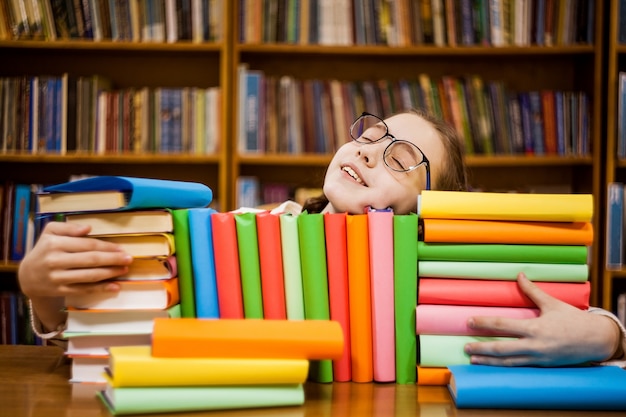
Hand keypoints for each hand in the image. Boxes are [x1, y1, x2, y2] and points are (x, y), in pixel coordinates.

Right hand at [18, 221, 132, 298]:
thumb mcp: (50, 232)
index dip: (106, 246)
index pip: (87, 245)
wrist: (27, 275)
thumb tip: (88, 228)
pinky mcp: (60, 290)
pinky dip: (101, 288)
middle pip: (90, 260)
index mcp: (55, 244)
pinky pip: (84, 289)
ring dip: (110, 273)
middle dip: (112, 259)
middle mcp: (56, 261)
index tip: (121, 248)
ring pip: (89, 275)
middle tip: (128, 259)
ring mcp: (58, 277)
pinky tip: (115, 286)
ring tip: (124, 270)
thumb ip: (68, 227)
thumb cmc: (44, 249)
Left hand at [463, 273, 620, 365]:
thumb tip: (519, 275)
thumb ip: (533, 291)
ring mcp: (538, 358)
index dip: (485, 323)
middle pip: (502, 348)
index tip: (470, 322)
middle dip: (482, 348)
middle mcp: (534, 345)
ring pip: (509, 362)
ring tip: (474, 360)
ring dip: (490, 362)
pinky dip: (504, 367)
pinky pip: (519, 367)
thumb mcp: (552, 304)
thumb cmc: (573, 320)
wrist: (596, 340)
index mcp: (535, 328)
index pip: (503, 325)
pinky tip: (493, 366)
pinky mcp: (542, 365)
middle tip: (466, 347)